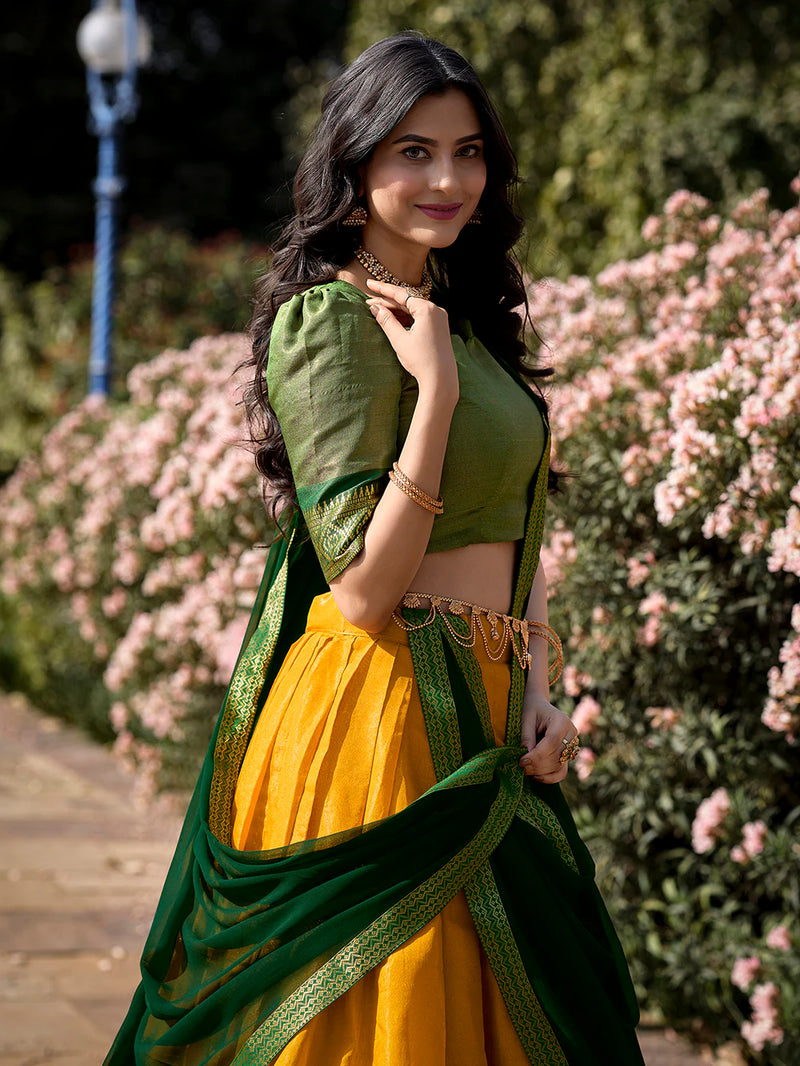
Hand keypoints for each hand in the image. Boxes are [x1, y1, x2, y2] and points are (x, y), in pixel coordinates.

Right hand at [365, 278, 457, 399]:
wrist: (441, 380)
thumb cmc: (421, 361)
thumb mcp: (400, 340)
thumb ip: (386, 321)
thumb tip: (375, 308)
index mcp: (427, 309)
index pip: (401, 294)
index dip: (382, 289)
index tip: (369, 284)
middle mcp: (436, 310)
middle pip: (407, 301)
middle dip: (387, 301)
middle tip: (369, 301)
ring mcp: (439, 319)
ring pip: (413, 309)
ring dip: (396, 310)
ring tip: (377, 310)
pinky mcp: (439, 328)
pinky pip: (419, 317)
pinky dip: (406, 318)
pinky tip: (393, 320)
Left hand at [519, 693, 575, 783]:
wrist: (540, 707)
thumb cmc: (532, 711)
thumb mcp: (526, 719)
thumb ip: (527, 737)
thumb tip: (526, 759)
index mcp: (562, 720)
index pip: (553, 741)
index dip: (537, 755)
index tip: (521, 761)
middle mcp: (571, 733)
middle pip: (557, 755)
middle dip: (537, 765)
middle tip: (521, 767)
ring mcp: (572, 745)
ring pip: (560, 766)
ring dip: (541, 772)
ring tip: (525, 770)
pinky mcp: (568, 755)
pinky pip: (562, 772)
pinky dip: (550, 778)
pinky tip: (536, 776)